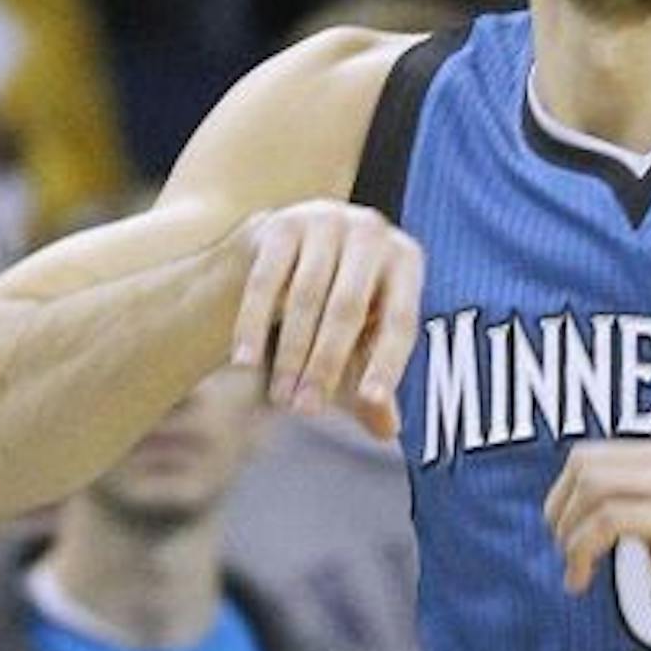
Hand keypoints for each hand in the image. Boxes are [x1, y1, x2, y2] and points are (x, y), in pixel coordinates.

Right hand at [225, 201, 422, 440]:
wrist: (281, 256)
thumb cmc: (333, 312)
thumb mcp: (358, 346)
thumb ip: (373, 388)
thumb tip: (388, 432)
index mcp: (405, 260)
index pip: (400, 320)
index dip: (386, 364)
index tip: (369, 402)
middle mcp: (372, 230)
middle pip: (349, 309)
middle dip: (325, 366)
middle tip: (305, 411)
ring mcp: (325, 219)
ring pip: (306, 297)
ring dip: (291, 354)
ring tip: (280, 397)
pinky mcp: (281, 223)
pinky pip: (265, 282)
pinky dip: (253, 325)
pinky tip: (245, 362)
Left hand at [543, 439, 650, 634]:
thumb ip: (641, 509)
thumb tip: (589, 517)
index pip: (592, 454)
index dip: (563, 495)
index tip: (565, 536)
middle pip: (584, 462)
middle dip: (559, 510)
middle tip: (565, 552)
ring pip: (592, 487)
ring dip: (569, 534)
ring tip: (576, 570)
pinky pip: (608, 520)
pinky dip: (582, 551)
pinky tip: (583, 582)